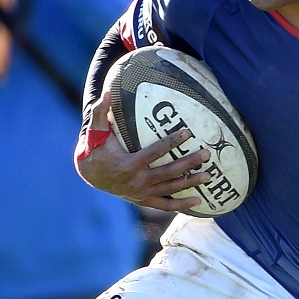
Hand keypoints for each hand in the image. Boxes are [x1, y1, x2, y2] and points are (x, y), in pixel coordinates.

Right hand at [75, 98, 211, 209]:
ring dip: (191, 183)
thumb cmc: (95, 149)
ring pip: (171, 189)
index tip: (188, 133)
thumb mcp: (95, 132)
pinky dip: (182, 205)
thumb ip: (100, 113)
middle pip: (169, 172)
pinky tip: (198, 200)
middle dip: (189, 163)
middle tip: (206, 154)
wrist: (89, 174)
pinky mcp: (143, 200)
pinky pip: (165, 205)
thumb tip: (106, 92)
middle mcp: (137, 181)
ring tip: (209, 175)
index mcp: (128, 164)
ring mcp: (142, 193)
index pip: (155, 152)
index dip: (172, 142)